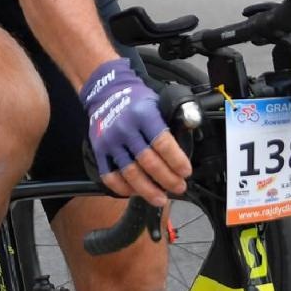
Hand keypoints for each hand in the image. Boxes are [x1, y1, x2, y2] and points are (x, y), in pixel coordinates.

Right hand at [81, 58, 191, 205]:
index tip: (186, 172)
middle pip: (148, 162)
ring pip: (130, 173)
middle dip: (167, 179)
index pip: (162, 142)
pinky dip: (123, 188)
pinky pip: (110, 176)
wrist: (106, 92)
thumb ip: (173, 118)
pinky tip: (136, 193)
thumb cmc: (136, 100)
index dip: (176, 161)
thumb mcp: (157, 102)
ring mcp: (110, 141)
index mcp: (143, 114)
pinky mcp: (99, 150)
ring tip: (161, 198)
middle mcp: (125, 128)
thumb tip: (191, 131)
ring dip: (148, 190)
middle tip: (179, 187)